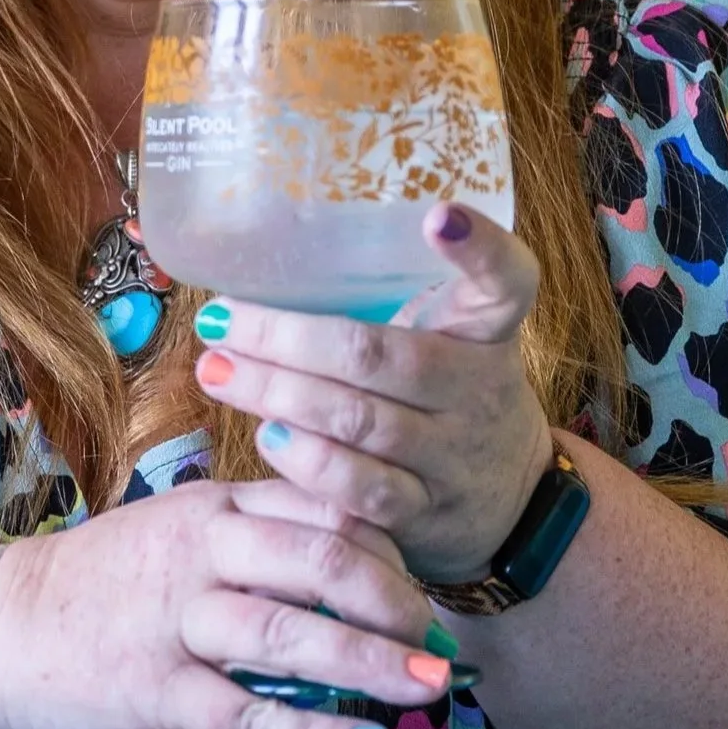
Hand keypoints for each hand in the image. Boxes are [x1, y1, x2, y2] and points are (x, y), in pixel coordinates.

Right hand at [0, 477, 453, 728]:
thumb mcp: (175, 535)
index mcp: (208, 509)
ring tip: (428, 691)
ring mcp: (174, 620)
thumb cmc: (102, 585)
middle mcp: (197, 553)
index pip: (321, 507)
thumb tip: (355, 572)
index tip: (424, 590)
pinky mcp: (156, 689)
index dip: (390, 548)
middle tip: (439, 645)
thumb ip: (252, 543)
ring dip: (372, 665)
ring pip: (292, 634)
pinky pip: (250, 715)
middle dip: (397, 604)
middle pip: (320, 561)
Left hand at [192, 202, 556, 582]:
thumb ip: (376, 297)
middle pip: (381, 356)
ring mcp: (456, 456)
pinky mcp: (430, 513)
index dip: (479, 248)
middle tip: (220, 320)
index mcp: (485, 329)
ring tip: (218, 371)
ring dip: (278, 394)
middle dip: (288, 338)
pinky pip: (363, 490)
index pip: (507, 281)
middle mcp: (478, 389)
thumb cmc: (442, 390)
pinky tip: (267, 435)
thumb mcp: (439, 332)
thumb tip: (252, 256)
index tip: (437, 215)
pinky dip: (308, 462)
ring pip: (362, 422)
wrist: (509, 501)